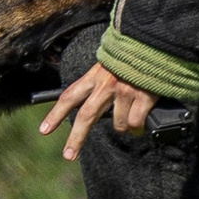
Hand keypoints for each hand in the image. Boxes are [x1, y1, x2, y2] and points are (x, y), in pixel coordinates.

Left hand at [38, 61, 156, 160]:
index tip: (44, 130)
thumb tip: (92, 114)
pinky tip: (143, 119)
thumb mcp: (107, 66)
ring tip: (132, 118)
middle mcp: (107, 84)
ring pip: (119, 125)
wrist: (153, 44)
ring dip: (125, 127)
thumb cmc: (130, 58)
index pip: (70, 96)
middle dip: (76, 139)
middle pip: (87, 116)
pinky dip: (139, 127)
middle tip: (68, 155)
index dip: (56, 114)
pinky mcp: (144, 96)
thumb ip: (98, 85)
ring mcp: (125, 90)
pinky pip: (136, 123)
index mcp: (95, 75)